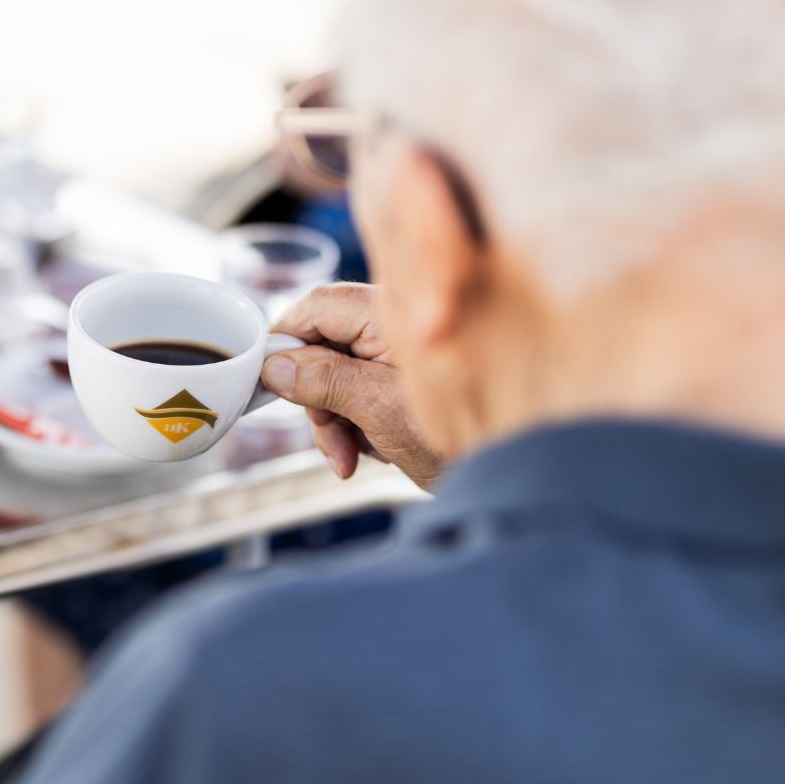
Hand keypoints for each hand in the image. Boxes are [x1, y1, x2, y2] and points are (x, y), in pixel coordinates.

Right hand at [260, 283, 443, 490]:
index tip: (268, 380)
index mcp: (392, 314)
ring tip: (354, 459)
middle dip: (316, 396)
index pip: (316, 306)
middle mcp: (398, 324)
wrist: (516, 476)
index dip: (286, 341)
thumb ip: (324, 380)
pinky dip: (358, 422)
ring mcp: (405, 352)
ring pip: (340, 372)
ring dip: (335, 418)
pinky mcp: (411, 378)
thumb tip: (275, 365)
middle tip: (331, 442)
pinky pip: (365, 389)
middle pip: (325, 343)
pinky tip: (376, 452)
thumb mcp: (378, 411)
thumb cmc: (460, 441)